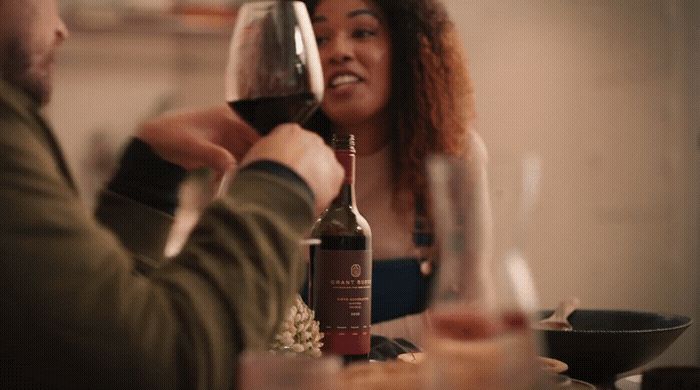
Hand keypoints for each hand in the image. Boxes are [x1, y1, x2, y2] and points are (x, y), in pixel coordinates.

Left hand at [137, 105, 259, 178]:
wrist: (151, 144)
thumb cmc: (170, 136)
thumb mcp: (194, 146)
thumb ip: (215, 155)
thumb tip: (235, 168)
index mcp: (228, 117)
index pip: (257, 130)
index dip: (265, 146)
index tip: (267, 164)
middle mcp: (232, 127)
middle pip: (254, 145)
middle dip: (254, 162)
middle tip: (252, 178)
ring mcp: (226, 141)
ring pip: (245, 157)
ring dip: (242, 171)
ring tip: (237, 183)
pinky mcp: (220, 153)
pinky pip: (233, 165)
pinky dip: (229, 176)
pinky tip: (219, 185)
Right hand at [241, 124, 343, 215]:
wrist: (275, 190)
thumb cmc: (258, 177)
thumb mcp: (249, 161)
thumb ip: (259, 159)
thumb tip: (254, 169)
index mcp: (287, 130)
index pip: (291, 141)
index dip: (287, 158)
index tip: (284, 171)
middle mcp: (309, 137)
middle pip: (310, 151)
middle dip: (304, 166)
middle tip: (294, 184)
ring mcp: (325, 153)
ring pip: (323, 165)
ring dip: (316, 177)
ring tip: (303, 195)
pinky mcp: (337, 171)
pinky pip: (334, 180)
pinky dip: (326, 189)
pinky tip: (314, 199)